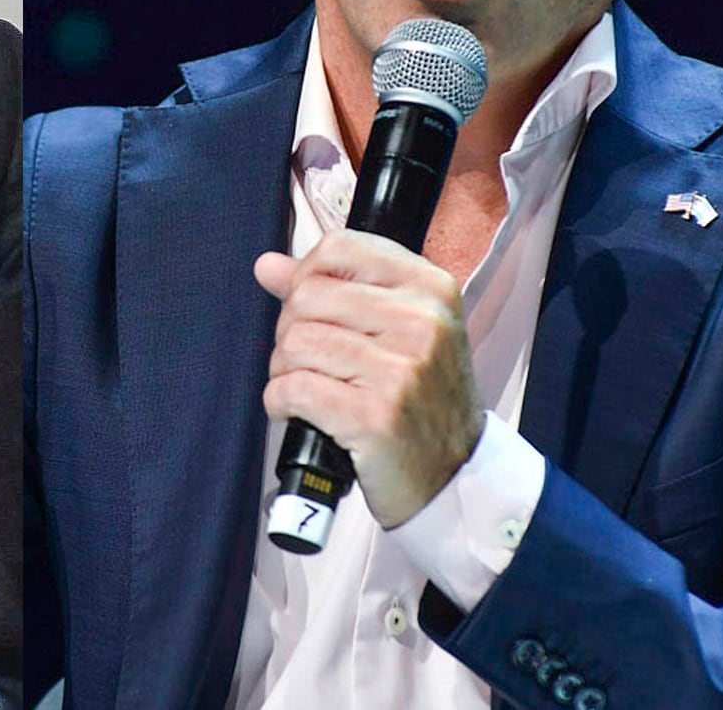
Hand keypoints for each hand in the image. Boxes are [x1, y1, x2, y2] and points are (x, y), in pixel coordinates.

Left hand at [256, 229, 481, 527]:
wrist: (454, 476)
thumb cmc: (421, 398)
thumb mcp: (398, 331)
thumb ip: (332, 288)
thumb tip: (267, 265)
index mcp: (431, 289)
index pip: (339, 247)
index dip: (307, 275)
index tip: (311, 308)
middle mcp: (421, 323)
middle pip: (307, 297)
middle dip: (290, 330)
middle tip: (310, 362)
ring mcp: (401, 370)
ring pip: (294, 343)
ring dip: (284, 370)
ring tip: (308, 387)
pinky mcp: (374, 416)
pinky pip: (292, 388)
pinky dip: (281, 402)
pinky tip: (300, 412)